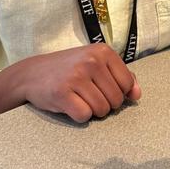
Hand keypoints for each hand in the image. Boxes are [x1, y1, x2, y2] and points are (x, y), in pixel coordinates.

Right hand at [0, 43, 140, 121]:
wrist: (31, 73)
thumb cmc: (68, 70)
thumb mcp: (95, 63)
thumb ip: (120, 76)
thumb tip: (137, 95)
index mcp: (103, 51)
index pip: (128, 84)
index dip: (117, 92)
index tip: (101, 87)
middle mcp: (91, 61)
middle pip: (116, 100)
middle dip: (105, 104)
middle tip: (86, 94)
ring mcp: (76, 76)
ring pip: (102, 110)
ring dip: (92, 111)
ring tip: (78, 98)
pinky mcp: (62, 93)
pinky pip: (84, 116)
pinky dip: (78, 116)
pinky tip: (69, 104)